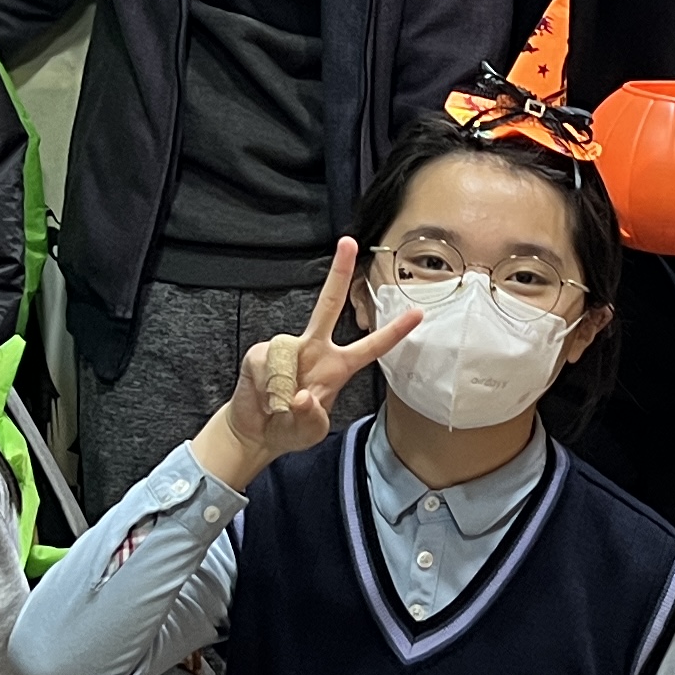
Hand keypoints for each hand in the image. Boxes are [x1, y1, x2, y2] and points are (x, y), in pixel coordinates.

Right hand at [194, 239, 416, 485]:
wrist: (255, 431)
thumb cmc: (290, 428)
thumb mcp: (310, 432)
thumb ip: (311, 418)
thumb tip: (302, 396)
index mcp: (337, 367)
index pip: (371, 347)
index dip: (395, 331)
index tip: (419, 312)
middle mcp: (314, 349)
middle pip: (328, 305)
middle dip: (339, 272)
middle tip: (348, 242)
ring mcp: (287, 348)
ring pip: (287, 354)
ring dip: (281, 388)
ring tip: (277, 407)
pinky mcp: (260, 353)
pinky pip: (266, 364)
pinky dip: (264, 387)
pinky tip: (263, 397)